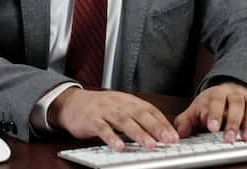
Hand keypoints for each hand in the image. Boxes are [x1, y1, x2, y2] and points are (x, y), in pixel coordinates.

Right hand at [49, 87, 179, 150]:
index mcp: (128, 100)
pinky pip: (102, 129)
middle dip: (156, 127)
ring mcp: (104, 111)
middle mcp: (118, 103)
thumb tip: (160, 132)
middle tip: (168, 140)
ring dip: (138, 133)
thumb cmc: (99, 108)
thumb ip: (137, 117)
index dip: (163, 122)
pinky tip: (120, 146)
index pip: (149, 110)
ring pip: (123, 121)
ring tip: (150, 145)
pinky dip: (112, 138)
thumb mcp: (120, 108)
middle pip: (139, 114)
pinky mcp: (91, 119)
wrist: (71, 102)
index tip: (174, 136)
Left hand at [173, 82, 246, 142]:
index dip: (214, 114)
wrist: (229, 89)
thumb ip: (186, 121)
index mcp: (215, 94)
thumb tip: (180, 132)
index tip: (212, 127)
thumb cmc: (212, 104)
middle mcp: (233, 93)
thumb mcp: (197, 110)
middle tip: (229, 138)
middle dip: (232, 121)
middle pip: (235, 103)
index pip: (215, 101)